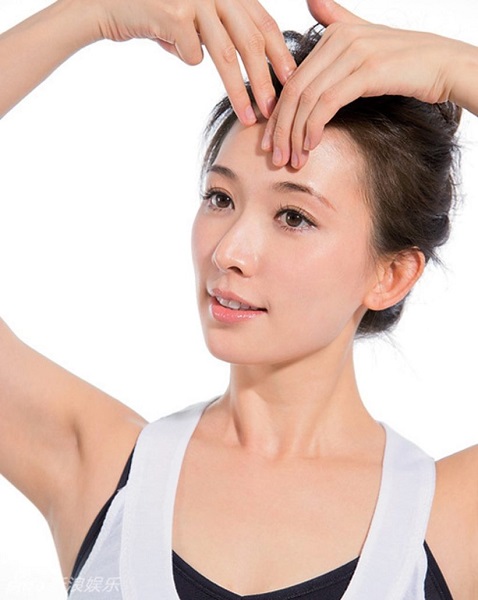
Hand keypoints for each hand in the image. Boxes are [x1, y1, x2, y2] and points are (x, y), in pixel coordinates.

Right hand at [94, 0, 295, 124]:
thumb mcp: (194, 18)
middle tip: (275, 110)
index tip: (292, 83)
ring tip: (250, 118)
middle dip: (265, 80)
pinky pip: (192, 54)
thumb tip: (248, 65)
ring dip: (240, 91)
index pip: (263, 24)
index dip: (280, 55)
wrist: (107, 2)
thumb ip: (220, 32)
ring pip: (226, 53)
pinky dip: (184, 57)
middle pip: (251, 41)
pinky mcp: (174, 13)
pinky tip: (166, 41)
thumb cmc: (155, 15)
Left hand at [262, 0, 461, 168]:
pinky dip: (314, 126)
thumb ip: (338, 22)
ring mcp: (354, 53)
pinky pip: (328, 102)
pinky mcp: (367, 70)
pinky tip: (311, 145)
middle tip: (276, 155)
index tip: (271, 141)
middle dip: (281, 128)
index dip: (278, 114)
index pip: (293, 80)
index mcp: (333, 33)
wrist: (444, 64)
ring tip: (293, 159)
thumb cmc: (405, 61)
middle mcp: (339, 38)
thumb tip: (313, 1)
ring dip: (296, 134)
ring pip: (308, 99)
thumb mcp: (367, 39)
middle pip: (295, 90)